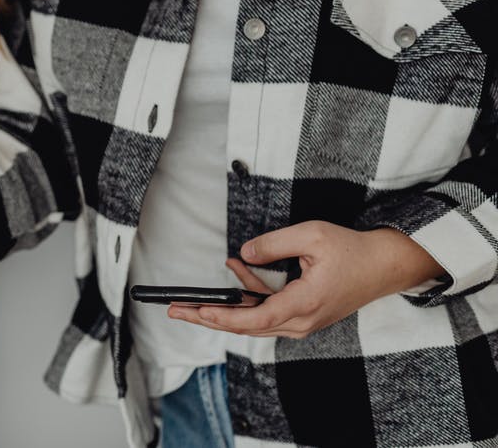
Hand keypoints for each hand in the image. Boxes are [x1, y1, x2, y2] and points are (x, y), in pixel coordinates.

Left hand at [169, 221, 445, 338]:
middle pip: (247, 325)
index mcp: (304, 304)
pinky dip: (249, 295)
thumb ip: (274, 244)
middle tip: (175, 311)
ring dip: (224, 308)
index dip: (224, 317)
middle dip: (208, 318)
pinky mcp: (302, 315)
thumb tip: (243, 255)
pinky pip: (268, 310)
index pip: (256, 318)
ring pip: (254, 321)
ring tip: (192, 299)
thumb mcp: (311, 236)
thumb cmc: (353, 251)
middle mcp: (301, 320)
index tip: (199, 310)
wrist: (385, 266)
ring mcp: (302, 320)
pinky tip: (236, 270)